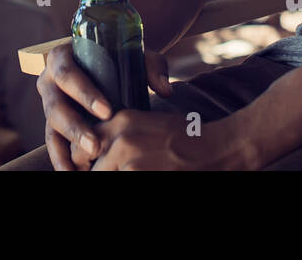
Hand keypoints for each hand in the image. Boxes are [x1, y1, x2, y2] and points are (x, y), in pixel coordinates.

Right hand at [37, 44, 172, 170]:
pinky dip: (61, 159)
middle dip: (75, 127)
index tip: (107, 111)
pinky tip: (72, 172)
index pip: (67, 73)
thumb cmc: (117, 61)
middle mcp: (49, 82)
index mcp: (61, 58)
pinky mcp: (52, 125)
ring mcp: (49, 105)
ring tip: (88, 163)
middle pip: (56, 106)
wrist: (105, 67)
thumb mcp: (134, 58)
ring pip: (52, 128)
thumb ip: (151, 67)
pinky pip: (52, 144)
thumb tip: (165, 89)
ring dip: (68, 149)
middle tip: (95, 146)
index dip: (84, 93)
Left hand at [91, 109, 227, 169]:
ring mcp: (128, 161)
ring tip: (133, 170)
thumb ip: (122, 135)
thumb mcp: (150, 124)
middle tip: (93, 174)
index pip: (83, 144)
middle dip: (91, 172)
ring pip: (99, 175)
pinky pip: (117, 180)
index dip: (83, 161)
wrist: (218, 148)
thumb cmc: (188, 137)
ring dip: (110, 176)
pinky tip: (144, 173)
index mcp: (121, 120)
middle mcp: (119, 138)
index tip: (86, 167)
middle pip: (87, 165)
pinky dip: (125, 179)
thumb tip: (102, 152)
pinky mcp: (136, 176)